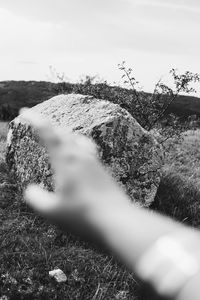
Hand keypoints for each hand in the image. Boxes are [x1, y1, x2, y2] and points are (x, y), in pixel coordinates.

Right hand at [21, 108, 128, 236]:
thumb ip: (36, 199)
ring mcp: (94, 162)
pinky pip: (87, 149)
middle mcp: (81, 156)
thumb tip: (30, 190)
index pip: (48, 133)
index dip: (35, 119)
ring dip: (63, 134)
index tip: (24, 112)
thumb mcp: (52, 212)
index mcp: (66, 160)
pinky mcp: (103, 170)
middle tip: (36, 125)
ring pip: (76, 139)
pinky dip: (76, 145)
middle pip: (63, 133)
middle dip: (47, 126)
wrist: (117, 220)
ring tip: (57, 137)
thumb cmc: (83, 216)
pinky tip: (78, 154)